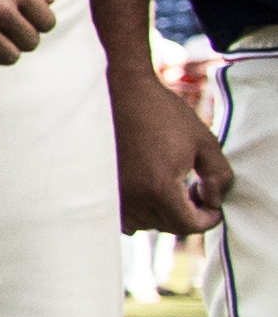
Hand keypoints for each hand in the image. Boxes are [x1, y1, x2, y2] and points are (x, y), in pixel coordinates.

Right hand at [113, 70, 231, 235]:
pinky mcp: (95, 189)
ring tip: (168, 186)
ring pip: (143, 224)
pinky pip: (121, 217)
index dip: (208, 217)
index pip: (189, 225)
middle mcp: (131, 199)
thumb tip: (213, 200)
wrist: (115, 90)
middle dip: (187, 212)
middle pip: (167, 226)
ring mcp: (109, 196)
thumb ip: (219, 176)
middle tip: (194, 188)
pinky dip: (137, 210)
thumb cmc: (160, 112)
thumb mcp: (204, 140)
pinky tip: (143, 188)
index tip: (212, 203)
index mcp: (159, 188)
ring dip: (160, 213)